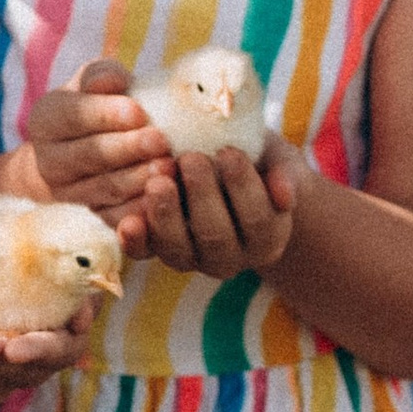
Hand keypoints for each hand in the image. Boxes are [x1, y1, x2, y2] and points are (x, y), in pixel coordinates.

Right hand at [30, 61, 170, 213]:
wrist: (76, 152)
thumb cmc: (95, 105)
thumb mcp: (92, 82)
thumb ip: (101, 77)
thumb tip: (113, 79)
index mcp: (46, 119)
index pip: (72, 116)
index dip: (104, 114)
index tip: (138, 112)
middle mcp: (49, 160)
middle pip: (88, 155)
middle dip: (126, 149)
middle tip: (160, 141)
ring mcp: (67, 193)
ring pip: (103, 188)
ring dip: (137, 179)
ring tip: (168, 166)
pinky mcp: (89, 216)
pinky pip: (113, 217)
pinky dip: (138, 209)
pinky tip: (162, 198)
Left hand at [134, 142, 300, 276]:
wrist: (227, 169)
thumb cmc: (258, 160)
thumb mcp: (278, 161)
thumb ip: (284, 174)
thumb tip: (284, 194)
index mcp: (267, 238)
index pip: (258, 220)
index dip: (244, 189)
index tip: (229, 152)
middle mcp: (231, 258)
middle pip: (216, 237)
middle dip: (202, 197)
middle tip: (190, 159)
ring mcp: (193, 259)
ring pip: (179, 250)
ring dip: (167, 217)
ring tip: (159, 180)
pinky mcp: (159, 252)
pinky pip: (145, 254)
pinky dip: (136, 240)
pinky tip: (128, 221)